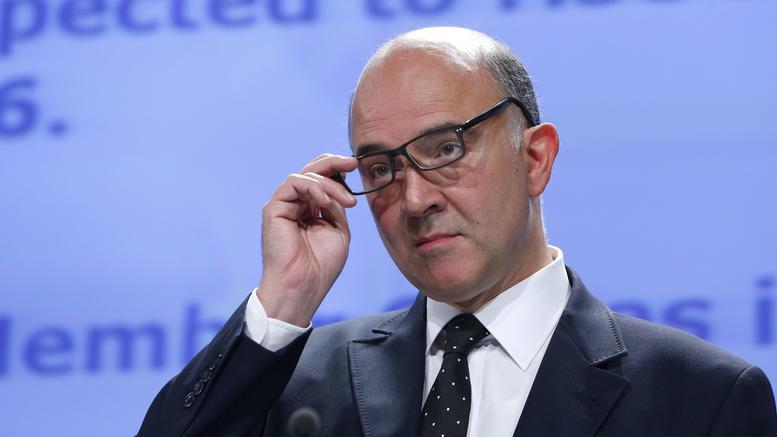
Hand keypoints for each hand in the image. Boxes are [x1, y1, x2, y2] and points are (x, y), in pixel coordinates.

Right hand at [256, 154, 357, 326]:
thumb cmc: (321, 266)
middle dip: (333, 163)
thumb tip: (337, 186)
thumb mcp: (338, 230)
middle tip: (353, 163)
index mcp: (310, 210)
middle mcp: (295, 204)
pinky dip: (313, 187)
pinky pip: (293, 183)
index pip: (322, 180)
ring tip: (346, 202)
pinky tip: (325, 202)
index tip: (356, 166)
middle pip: (311, 170)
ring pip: (306, 176)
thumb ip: (335, 206)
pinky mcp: (274, 208)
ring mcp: (284, 205)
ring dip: (330, 184)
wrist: (303, 286)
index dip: (338, 170)